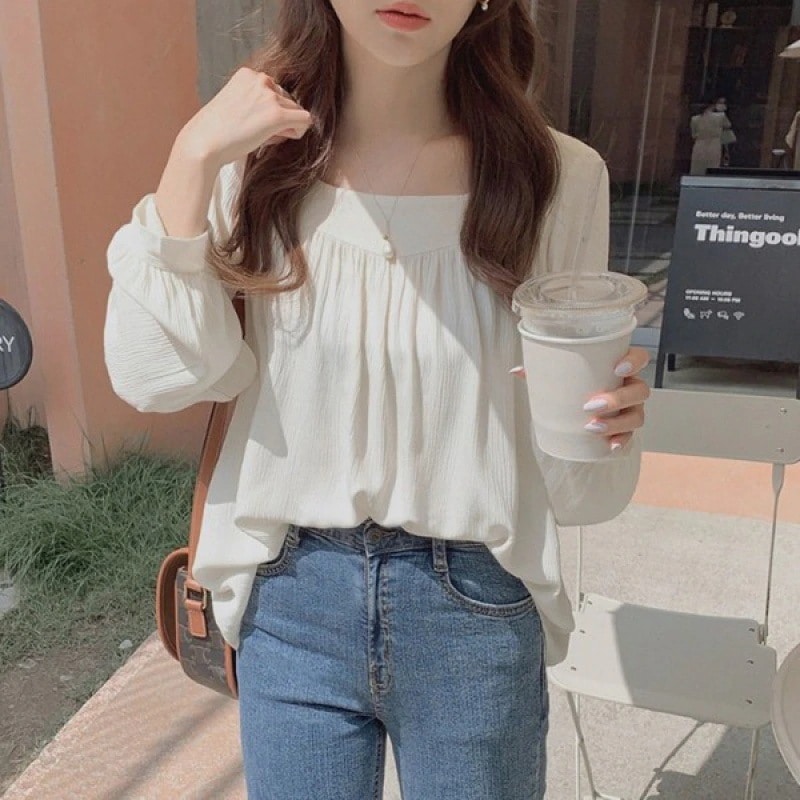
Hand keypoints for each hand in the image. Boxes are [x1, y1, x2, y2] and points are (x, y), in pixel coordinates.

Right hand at [178, 67, 314, 168]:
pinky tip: (281, 138)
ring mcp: (269, 96)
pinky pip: (305, 121)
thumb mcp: (237, 107)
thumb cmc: (217, 132)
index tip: (255, 123)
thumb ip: (260, 105)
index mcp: (247, 74)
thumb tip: (291, 117)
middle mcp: (260, 79)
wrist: (203, 143)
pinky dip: (299, 131)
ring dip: (286, 126)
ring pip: (296, 111)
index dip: (270, 110)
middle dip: (280, 118)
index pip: (274, 90)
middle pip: (287, 100)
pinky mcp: (277, 114)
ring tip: (263, 137)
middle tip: (260, 134)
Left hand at [511, 347, 650, 451]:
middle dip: (618, 399)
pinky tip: (610, 446)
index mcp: (619, 367)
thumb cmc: (570, 383)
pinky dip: (621, 441)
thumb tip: (515, 371)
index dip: (634, 361)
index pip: (640, 357)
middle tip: (590, 406)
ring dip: (617, 423)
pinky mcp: (624, 428)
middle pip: (639, 390)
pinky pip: (630, 436)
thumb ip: (540, 369)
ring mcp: (630, 408)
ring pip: (637, 415)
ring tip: (592, 428)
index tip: (617, 369)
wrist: (573, 407)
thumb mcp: (557, 374)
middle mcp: (630, 387)